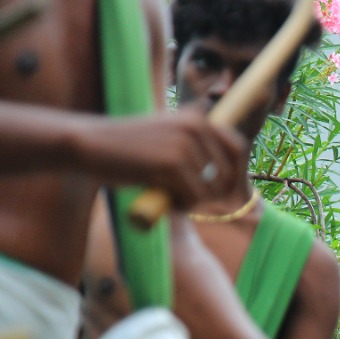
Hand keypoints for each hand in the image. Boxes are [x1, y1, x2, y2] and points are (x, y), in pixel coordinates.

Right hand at [73, 108, 245, 207]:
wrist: (87, 144)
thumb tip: (235, 175)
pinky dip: (182, 205)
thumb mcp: (168, 137)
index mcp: (198, 118)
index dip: (234, 173)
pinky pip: (194, 197)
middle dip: (213, 193)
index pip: (238, 148)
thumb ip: (198, 146)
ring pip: (212, 190)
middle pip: (229, 174)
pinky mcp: (172, 163)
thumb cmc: (128, 148)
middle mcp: (196, 126)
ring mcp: (186, 144)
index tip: (219, 190)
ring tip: (170, 194)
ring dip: (194, 200)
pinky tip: (164, 199)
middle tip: (186, 196)